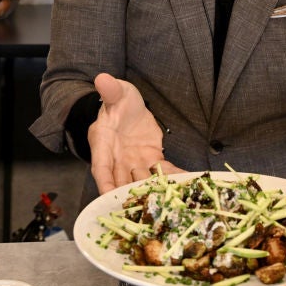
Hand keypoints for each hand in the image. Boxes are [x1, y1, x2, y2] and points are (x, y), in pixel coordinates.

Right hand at [87, 72, 181, 193]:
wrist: (130, 106)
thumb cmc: (118, 100)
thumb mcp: (117, 92)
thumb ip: (111, 90)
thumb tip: (102, 78)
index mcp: (103, 143)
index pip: (101, 167)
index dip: (105, 183)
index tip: (109, 197)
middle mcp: (116, 158)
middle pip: (121, 181)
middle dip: (130, 194)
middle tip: (142, 206)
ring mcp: (133, 161)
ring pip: (140, 180)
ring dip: (150, 190)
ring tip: (165, 200)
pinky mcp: (150, 159)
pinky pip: (160, 171)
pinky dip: (170, 177)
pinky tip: (184, 184)